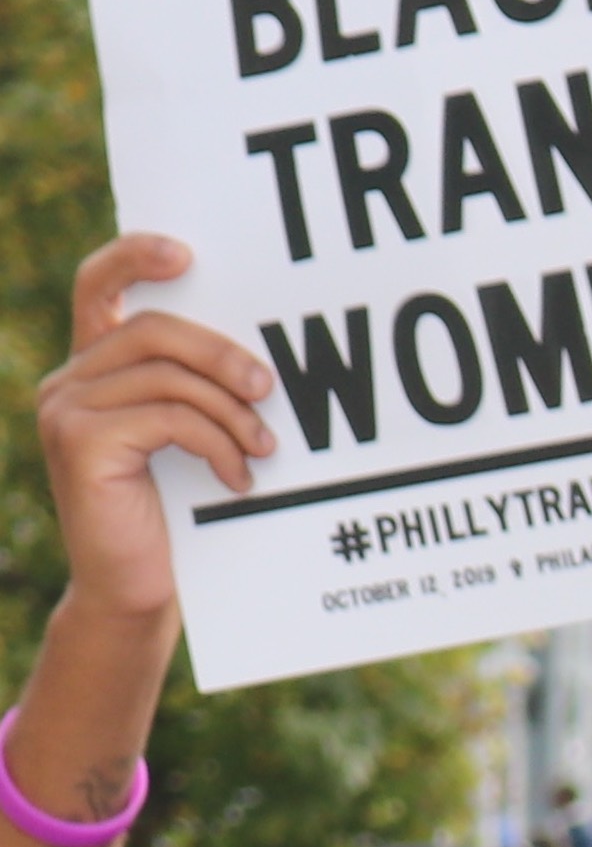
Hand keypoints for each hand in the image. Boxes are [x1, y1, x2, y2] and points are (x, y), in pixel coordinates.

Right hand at [33, 236, 267, 631]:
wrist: (136, 592)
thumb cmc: (177, 518)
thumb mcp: (189, 441)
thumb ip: (198, 391)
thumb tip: (261, 359)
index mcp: (95, 370)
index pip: (100, 287)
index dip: (136, 256)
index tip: (188, 254)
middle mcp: (70, 381)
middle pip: (153, 327)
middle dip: (224, 353)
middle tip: (271, 388)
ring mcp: (66, 409)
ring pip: (165, 372)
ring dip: (231, 408)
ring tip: (263, 446)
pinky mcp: (79, 442)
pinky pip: (167, 416)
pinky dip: (216, 442)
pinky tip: (238, 476)